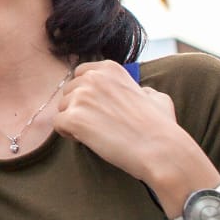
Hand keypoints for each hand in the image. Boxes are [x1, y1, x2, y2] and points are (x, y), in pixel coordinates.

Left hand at [53, 61, 196, 187]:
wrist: (160, 150)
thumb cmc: (161, 127)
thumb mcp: (156, 97)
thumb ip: (143, 90)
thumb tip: (142, 92)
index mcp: (110, 69)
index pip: (80, 74)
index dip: (86, 93)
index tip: (98, 107)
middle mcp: (93, 78)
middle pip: (69, 91)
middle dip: (78, 108)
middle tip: (97, 125)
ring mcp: (81, 97)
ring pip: (62, 108)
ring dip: (73, 121)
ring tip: (95, 134)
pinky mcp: (73, 118)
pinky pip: (58, 124)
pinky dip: (68, 134)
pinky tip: (85, 140)